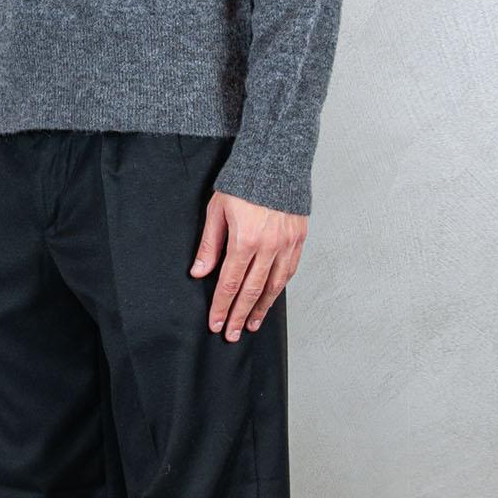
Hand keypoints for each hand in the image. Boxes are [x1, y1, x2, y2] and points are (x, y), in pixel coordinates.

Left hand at [191, 190, 305, 339]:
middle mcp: (269, 246)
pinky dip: (279, 289)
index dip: (222, 306)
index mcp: (245, 240)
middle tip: (231, 334)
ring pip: (274, 286)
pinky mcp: (299, 240)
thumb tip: (199, 272)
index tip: (216, 323)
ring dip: (261, 309)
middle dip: (239, 315)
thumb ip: (210, 244)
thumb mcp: (217, 210)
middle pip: (251, 291)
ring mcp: (287, 245)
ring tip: (250, 324)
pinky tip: (271, 299)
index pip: (229, 283)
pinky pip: (289, 272)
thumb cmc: (243, 184)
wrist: (277, 162)